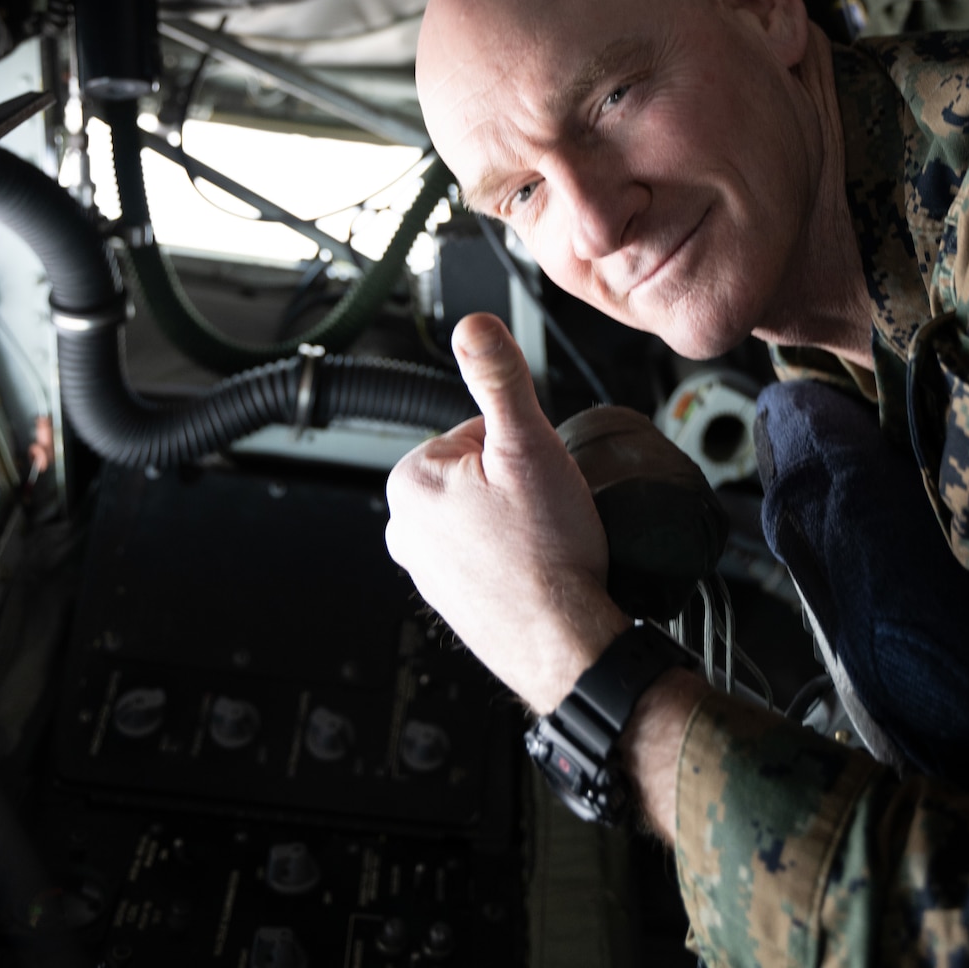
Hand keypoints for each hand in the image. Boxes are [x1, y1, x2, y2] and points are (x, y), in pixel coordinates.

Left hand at [385, 313, 628, 711]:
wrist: (566, 644)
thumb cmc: (550, 552)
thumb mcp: (530, 445)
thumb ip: (500, 377)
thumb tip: (474, 324)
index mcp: (409, 480)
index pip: (478, 428)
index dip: (520, 448)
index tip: (535, 482)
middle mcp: (402, 526)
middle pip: (478, 468)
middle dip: (515, 482)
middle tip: (543, 514)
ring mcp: (424, 566)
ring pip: (483, 508)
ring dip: (514, 517)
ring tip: (541, 543)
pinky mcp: (449, 597)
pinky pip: (484, 549)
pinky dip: (510, 553)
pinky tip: (533, 568)